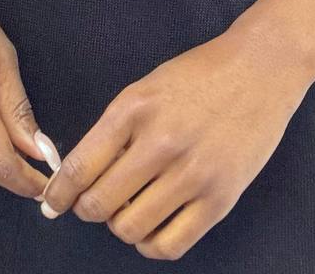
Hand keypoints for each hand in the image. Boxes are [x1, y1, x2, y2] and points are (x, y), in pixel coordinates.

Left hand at [38, 27, 313, 259]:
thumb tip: (80, 176)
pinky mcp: (220, 198)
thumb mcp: (146, 89)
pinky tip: (153, 226)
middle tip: (95, 203)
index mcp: (134, 109)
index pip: (79, 167)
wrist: (261, 68)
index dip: (59, 194)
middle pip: (100, 204)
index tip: (53, 203)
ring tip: (131, 208)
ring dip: (122, 225)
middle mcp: (160, 143)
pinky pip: (169, 245)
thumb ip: (113, 130)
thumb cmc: (200, 75)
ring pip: (130, 229)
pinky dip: (151, 244)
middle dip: (88, 209)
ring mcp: (192, 173)